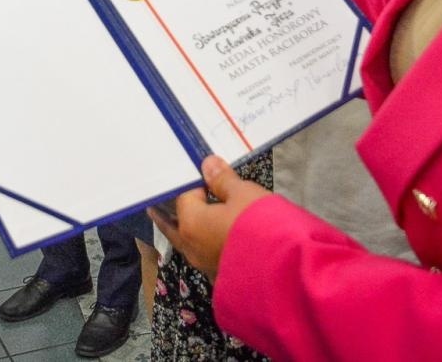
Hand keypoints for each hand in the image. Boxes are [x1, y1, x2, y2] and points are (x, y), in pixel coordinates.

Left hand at [150, 155, 268, 280]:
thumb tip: (206, 164)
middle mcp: (191, 247)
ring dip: (187, 230)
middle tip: (156, 207)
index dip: (191, 183)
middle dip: (169, 215)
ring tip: (187, 219)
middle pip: (175, 225)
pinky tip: (214, 240)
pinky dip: (205, 244)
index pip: (183, 196)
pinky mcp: (222, 276)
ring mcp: (206, 265)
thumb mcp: (244, 194)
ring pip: (190, 242)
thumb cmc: (259, 225)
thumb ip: (223, 180)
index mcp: (190, 223)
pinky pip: (206, 255)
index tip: (194, 176)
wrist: (285, 271)